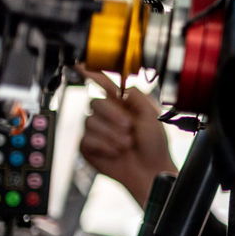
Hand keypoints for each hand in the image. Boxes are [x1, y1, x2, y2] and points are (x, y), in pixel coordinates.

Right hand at [78, 68, 176, 206]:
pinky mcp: (88, 146)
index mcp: (122, 103)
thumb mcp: (151, 114)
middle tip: (129, 128)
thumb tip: (121, 85)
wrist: (149, 170)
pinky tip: (115, 152)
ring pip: (90, 121)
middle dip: (113, 116)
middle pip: (95, 102)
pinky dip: (104, 146)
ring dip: (112, 134)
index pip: (102, 83)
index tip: (80, 66)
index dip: (90, 73)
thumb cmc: (154, 145)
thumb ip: (135, 95)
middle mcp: (107, 114)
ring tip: (126, 144)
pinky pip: (87, 139)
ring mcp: (96, 130)